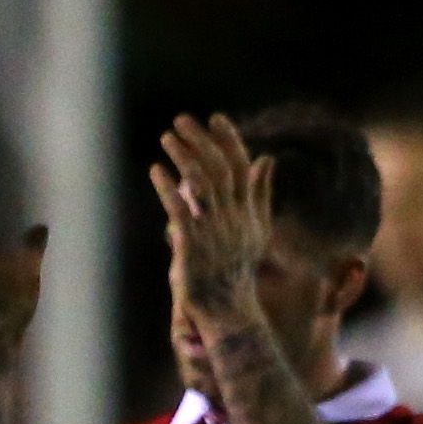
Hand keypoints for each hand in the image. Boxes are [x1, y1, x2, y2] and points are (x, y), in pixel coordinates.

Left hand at [152, 114, 274, 339]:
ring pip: (201, 183)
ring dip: (183, 157)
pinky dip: (167, 187)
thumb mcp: (254, 227)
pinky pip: (179, 209)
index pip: (241, 165)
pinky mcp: (192, 245)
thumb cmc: (236, 267)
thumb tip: (267, 159)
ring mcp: (213, 230)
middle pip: (219, 169)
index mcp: (247, 209)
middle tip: (182, 120)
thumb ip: (259, 193)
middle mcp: (233, 216)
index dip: (229, 140)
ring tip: (167, 137)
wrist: (227, 306)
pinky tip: (156, 170)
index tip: (215, 118)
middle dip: (201, 141)